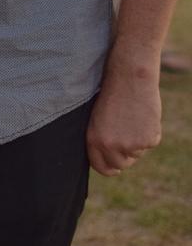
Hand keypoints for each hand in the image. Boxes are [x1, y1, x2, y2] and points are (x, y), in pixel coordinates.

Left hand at [86, 59, 161, 176]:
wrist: (129, 77)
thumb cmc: (111, 92)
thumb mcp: (97, 118)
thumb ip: (101, 139)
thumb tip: (108, 157)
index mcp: (94, 141)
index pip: (102, 168)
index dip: (108, 165)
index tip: (113, 161)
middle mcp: (111, 147)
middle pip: (121, 165)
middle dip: (124, 155)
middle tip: (125, 135)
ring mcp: (131, 146)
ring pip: (136, 154)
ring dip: (136, 142)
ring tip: (131, 118)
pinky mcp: (149, 140)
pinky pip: (149, 143)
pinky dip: (148, 133)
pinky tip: (142, 116)